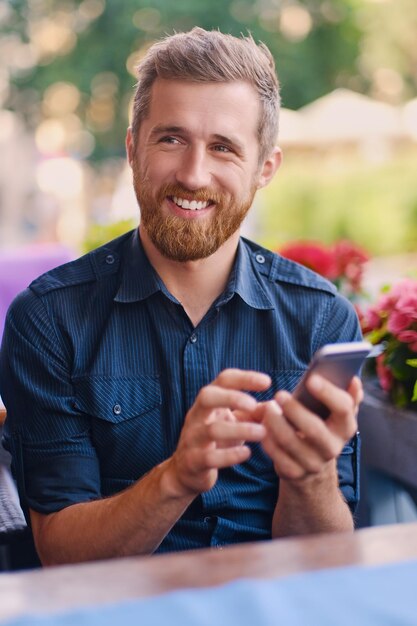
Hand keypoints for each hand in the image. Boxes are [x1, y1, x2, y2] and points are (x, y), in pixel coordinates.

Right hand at [166, 369, 270, 496]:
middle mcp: (196, 415)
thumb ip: (253, 413)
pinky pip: (210, 457)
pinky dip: (230, 455)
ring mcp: (192, 438)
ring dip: (240, 430)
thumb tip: (277, 405)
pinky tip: (247, 454)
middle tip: (254, 405)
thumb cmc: (216, 441)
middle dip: (232, 397)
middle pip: (207, 396)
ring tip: (262, 433)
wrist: (187, 472)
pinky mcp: (193, 461)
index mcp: (208, 402)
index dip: (244, 378)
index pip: (223, 380)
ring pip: (212, 430)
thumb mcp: (234, 422)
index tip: (267, 382)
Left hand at [256, 375, 362, 482]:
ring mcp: (313, 463)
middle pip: (314, 428)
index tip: (311, 379)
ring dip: (275, 422)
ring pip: (290, 441)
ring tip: (267, 407)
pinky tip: (262, 425)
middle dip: (295, 410)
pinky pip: (276, 454)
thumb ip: (344, 396)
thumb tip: (353, 380)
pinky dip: (267, 438)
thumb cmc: (321, 427)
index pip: (343, 409)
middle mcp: (332, 448)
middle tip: (279, 394)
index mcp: (345, 428)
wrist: (312, 465)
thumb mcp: (334, 414)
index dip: (328, 393)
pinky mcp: (294, 473)